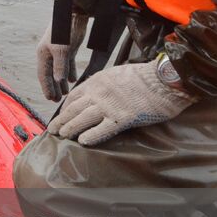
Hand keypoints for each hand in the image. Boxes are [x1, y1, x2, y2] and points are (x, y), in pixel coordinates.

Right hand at [36, 13, 86, 100]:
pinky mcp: (67, 49)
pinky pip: (66, 64)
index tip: (50, 99)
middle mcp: (49, 54)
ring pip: (58, 70)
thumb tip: (58, 81)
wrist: (73, 14)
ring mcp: (58, 51)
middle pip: (50, 74)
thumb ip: (60, 66)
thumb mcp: (62, 50)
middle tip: (56, 100)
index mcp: (43, 54)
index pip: (43, 75)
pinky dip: (68, 72)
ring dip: (60, 82)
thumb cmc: (65, 31)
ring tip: (64, 93)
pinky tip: (72, 80)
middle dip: (52, 87)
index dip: (46, 87)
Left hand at [47, 59, 196, 145]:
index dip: (65, 108)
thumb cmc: (144, 77)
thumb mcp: (116, 74)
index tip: (60, 115)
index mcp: (97, 81)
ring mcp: (109, 106)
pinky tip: (83, 142)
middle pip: (73, 109)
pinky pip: (102, 129)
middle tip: (53, 130)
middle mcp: (99, 93)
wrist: (164, 80)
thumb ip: (103, 84)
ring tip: (63, 137)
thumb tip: (95, 93)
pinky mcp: (122, 118)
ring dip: (70, 129)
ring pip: (82, 119)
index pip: (74, 96)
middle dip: (61, 120)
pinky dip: (91, 136)